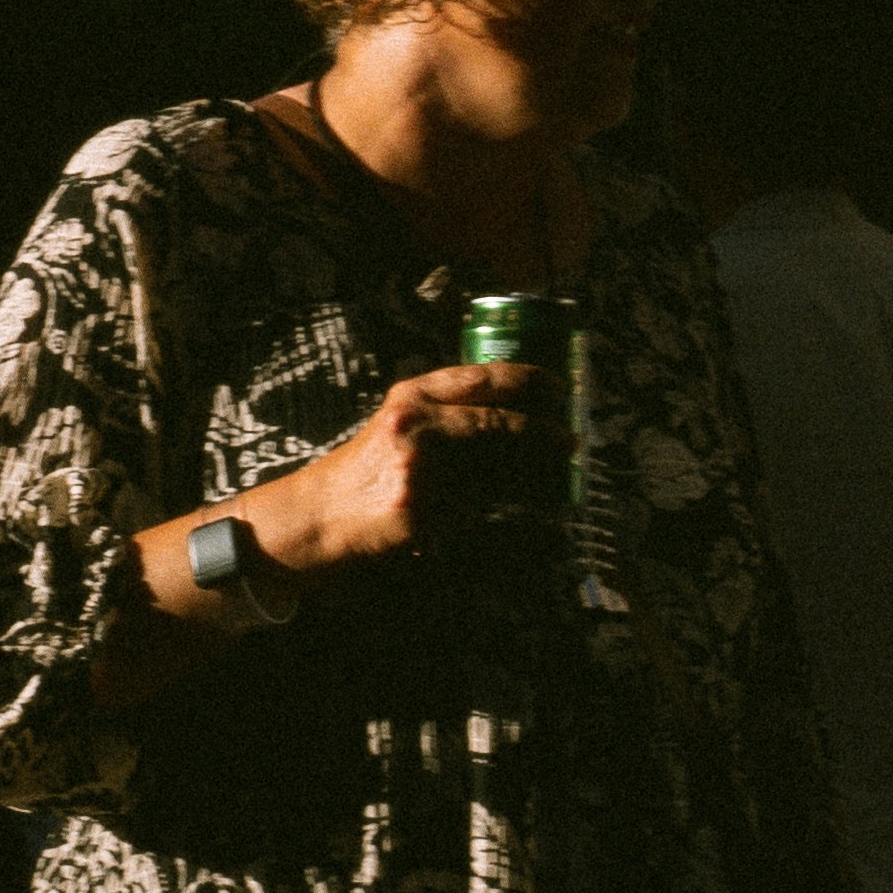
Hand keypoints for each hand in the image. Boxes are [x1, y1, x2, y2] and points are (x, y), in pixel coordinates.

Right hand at [249, 363, 545, 573]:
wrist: (320, 515)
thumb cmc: (368, 470)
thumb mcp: (399, 424)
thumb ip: (447, 414)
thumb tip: (519, 420)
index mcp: (411, 396)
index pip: (479, 377)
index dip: (526, 378)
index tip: (558, 384)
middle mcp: (415, 424)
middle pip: (497, 422)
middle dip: (543, 432)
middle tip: (572, 440)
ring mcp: (420, 468)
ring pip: (497, 469)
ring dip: (536, 475)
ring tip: (560, 477)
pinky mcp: (424, 510)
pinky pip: (484, 510)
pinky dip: (513, 509)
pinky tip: (534, 511)